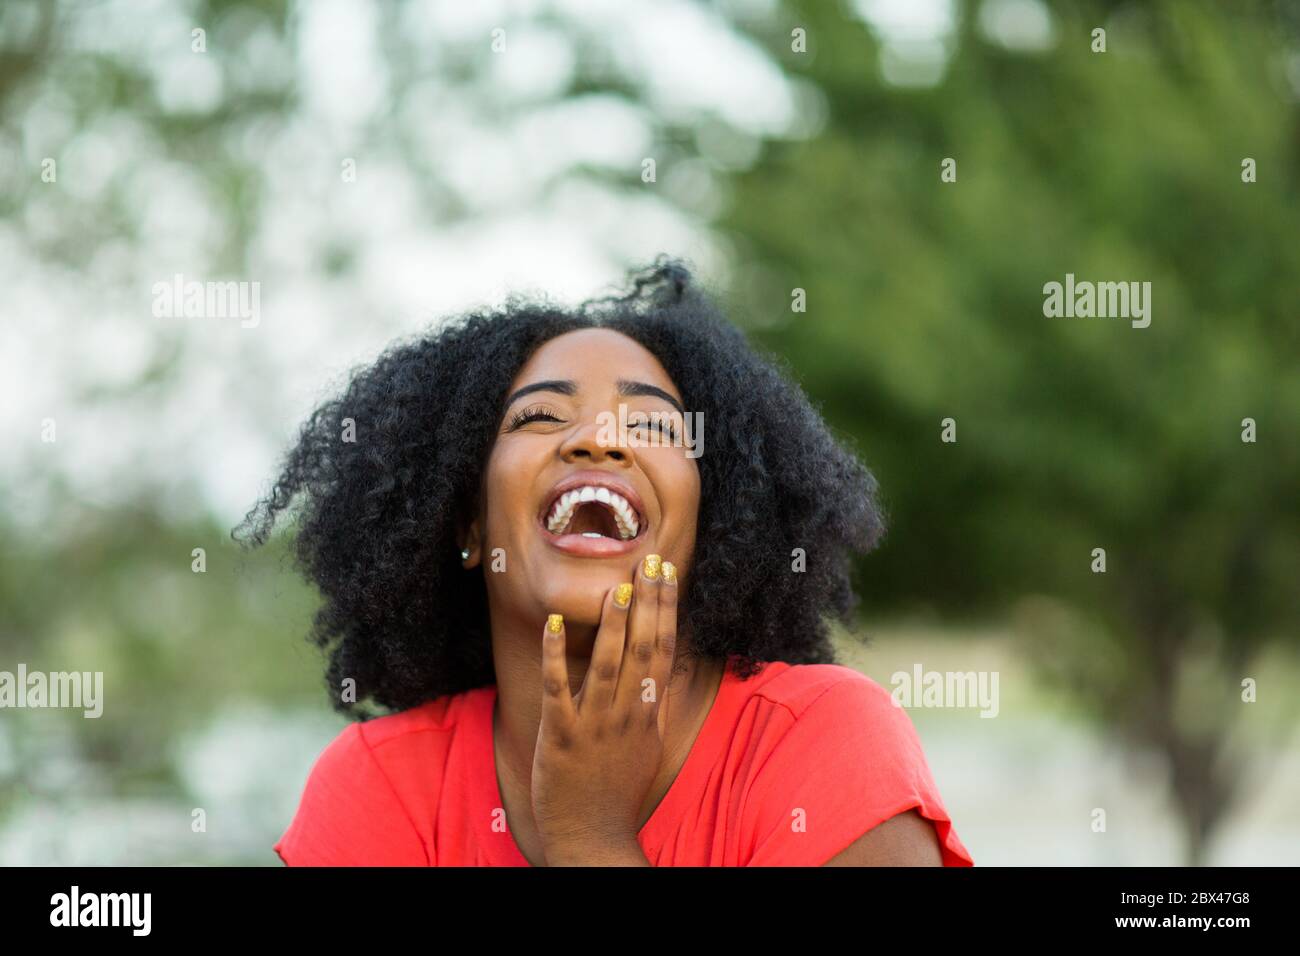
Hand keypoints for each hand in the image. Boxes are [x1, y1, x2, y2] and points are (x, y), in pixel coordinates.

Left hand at [530, 554, 677, 863]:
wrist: (592, 837)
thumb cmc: (619, 789)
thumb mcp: (649, 745)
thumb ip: (657, 705)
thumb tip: (668, 667)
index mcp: (648, 712)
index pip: (663, 649)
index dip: (665, 608)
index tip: (667, 572)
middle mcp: (627, 714)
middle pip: (641, 648)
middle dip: (647, 603)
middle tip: (650, 560)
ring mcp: (594, 724)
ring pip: (606, 665)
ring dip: (611, 625)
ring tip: (615, 587)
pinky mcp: (560, 735)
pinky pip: (558, 689)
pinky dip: (556, 655)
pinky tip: (553, 625)